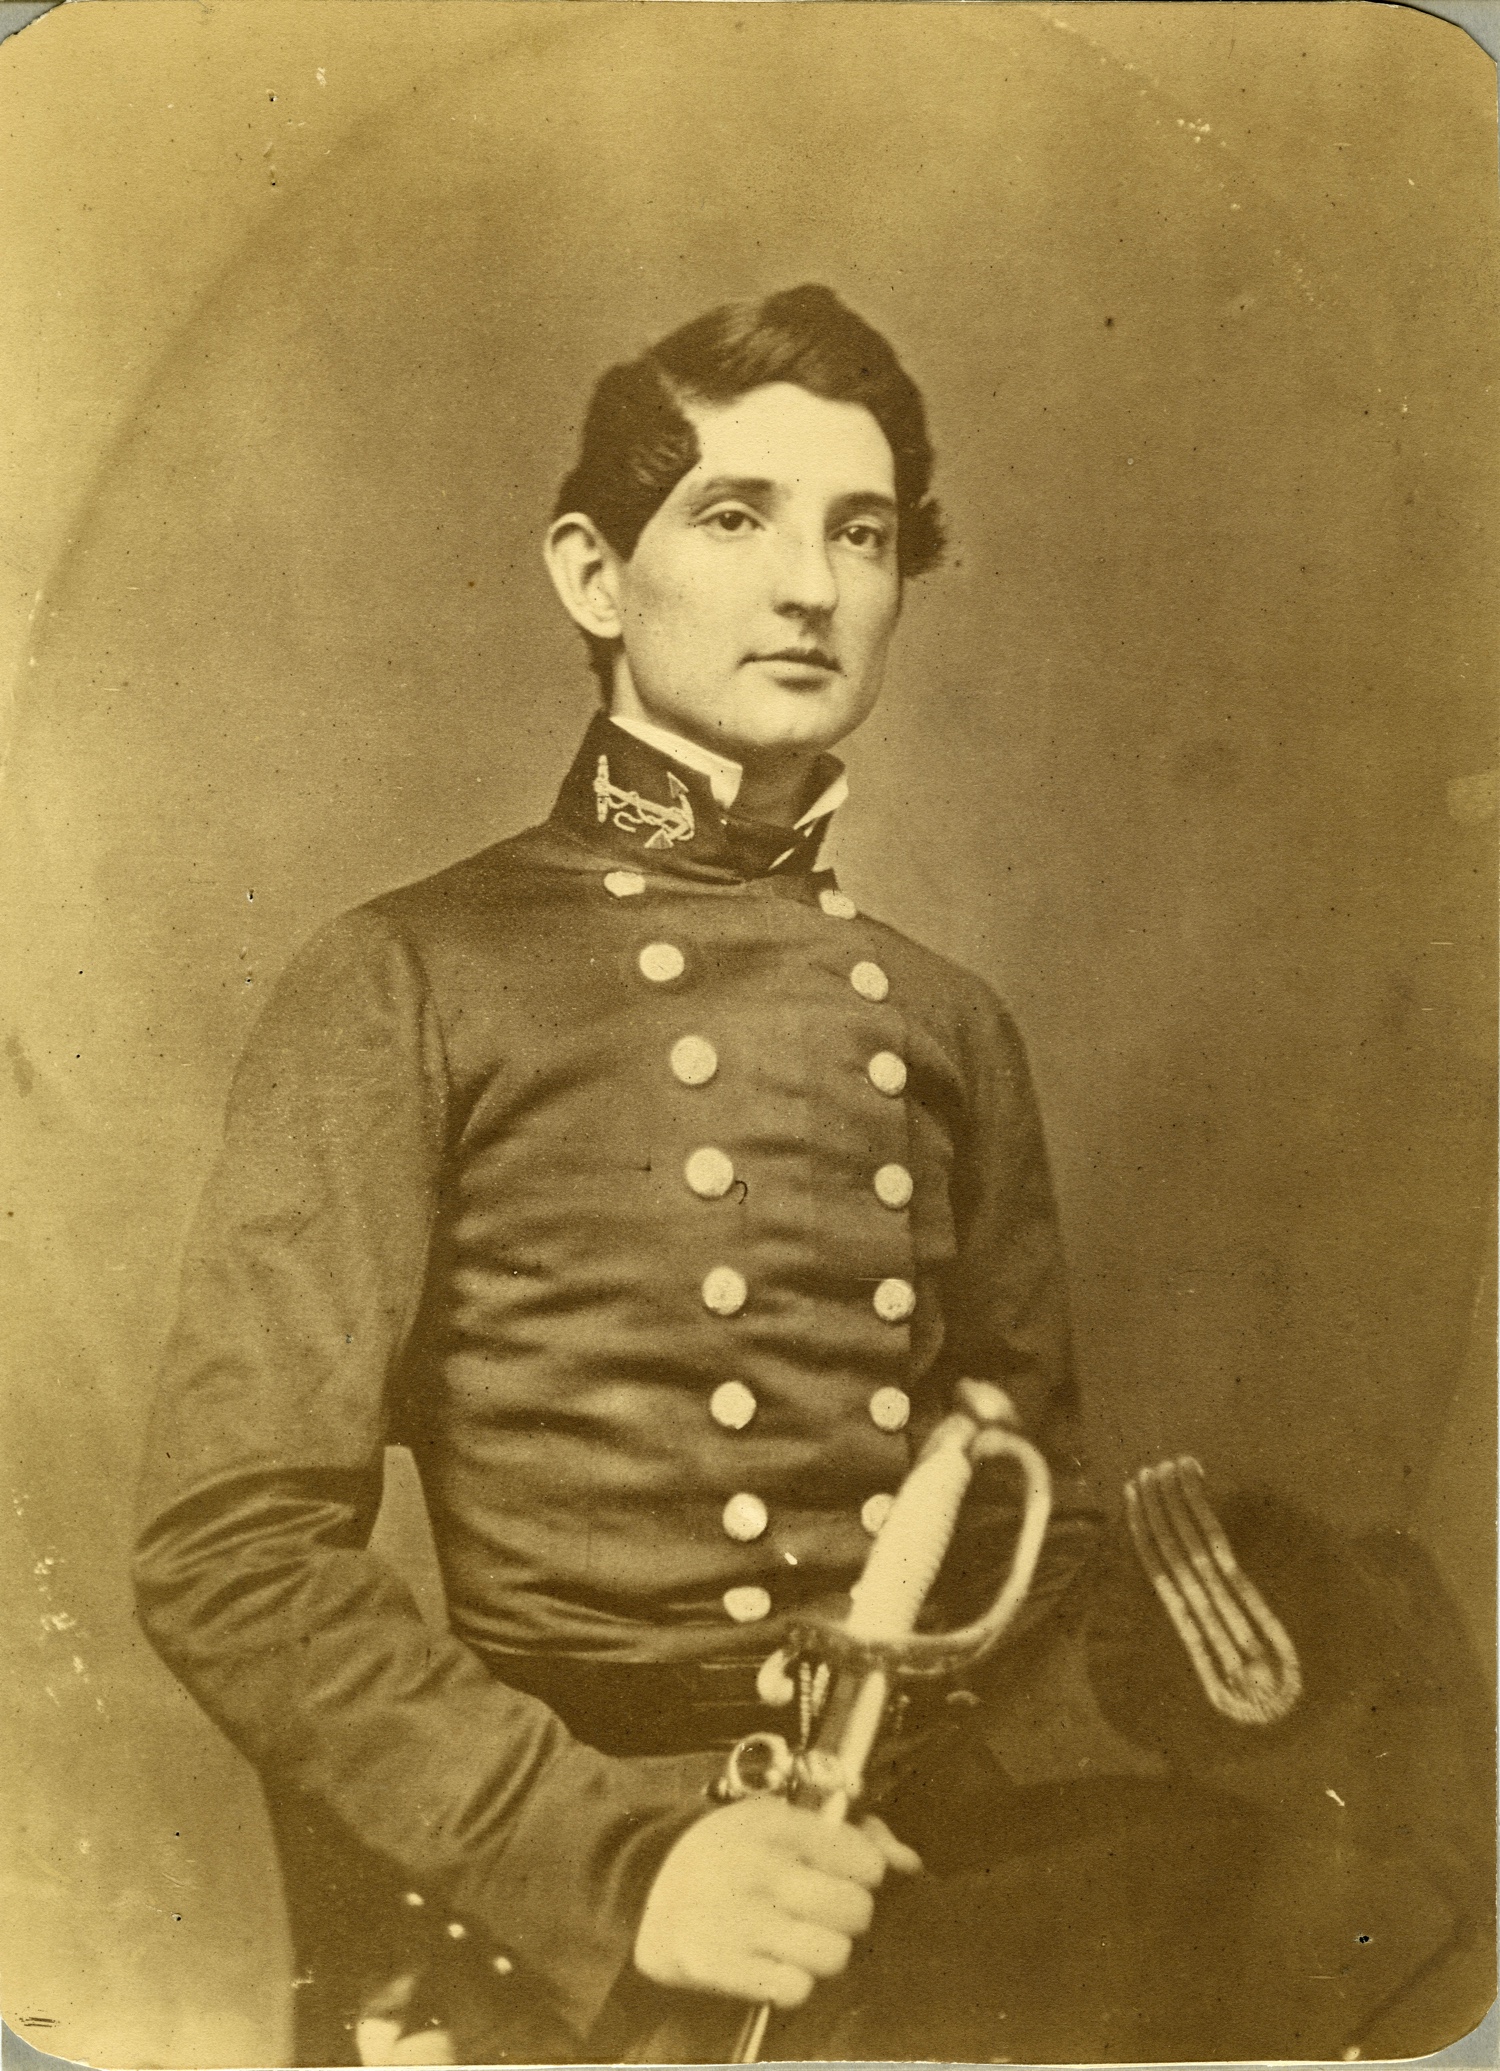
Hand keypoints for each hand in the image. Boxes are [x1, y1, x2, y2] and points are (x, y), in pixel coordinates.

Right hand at [633, 1796, 920, 2007]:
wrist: (644, 1884)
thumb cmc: (729, 1852)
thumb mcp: (781, 1821)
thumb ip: (853, 1834)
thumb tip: (909, 1861)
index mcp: (775, 1825)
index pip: (863, 1859)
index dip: (864, 1872)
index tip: (847, 1874)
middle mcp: (758, 1869)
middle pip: (854, 1911)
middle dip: (848, 1915)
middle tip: (824, 1911)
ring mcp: (736, 1919)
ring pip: (832, 1955)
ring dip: (824, 1953)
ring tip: (800, 1939)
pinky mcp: (716, 1964)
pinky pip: (793, 1988)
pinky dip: (791, 1982)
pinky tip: (775, 1963)